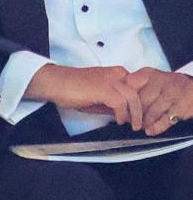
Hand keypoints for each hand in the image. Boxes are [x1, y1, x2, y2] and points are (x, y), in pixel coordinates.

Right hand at [24, 64, 143, 129]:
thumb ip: (112, 101)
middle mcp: (116, 74)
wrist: (55, 83)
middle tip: (142, 123)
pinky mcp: (104, 89)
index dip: (143, 102)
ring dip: (136, 114)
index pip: (139, 86)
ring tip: (134, 125)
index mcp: (116, 73)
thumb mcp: (98, 94)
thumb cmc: (71, 88)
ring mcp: (110, 81)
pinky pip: (121, 104)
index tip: (141, 115)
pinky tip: (119, 121)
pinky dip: (122, 114)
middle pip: (141, 91)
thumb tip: (125, 114)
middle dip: (143, 109)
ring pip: (134, 97)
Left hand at [122, 68, 192, 135]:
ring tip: (139, 126)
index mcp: (148, 74)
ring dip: (144, 121)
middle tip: (127, 121)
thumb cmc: (166, 87)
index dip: (122, 98)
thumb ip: (134, 88)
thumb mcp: (150, 81)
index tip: (116, 108)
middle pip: (139, 100)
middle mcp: (161, 81)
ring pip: (152, 111)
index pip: (129, 85)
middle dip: (132, 113)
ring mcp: (173, 93)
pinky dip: (156, 127)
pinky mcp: (182, 105)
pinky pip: (166, 119)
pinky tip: (150, 131)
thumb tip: (113, 102)